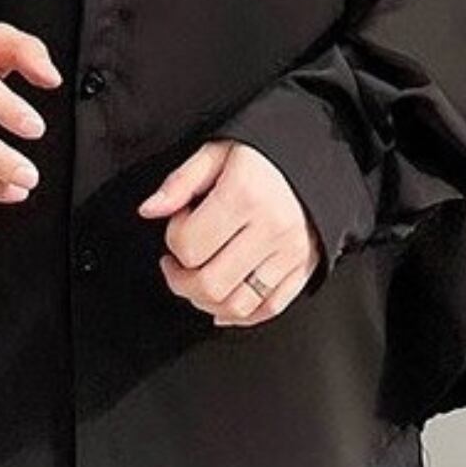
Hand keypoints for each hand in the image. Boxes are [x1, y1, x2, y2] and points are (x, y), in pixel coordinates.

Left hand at [136, 140, 323, 327]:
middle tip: (177, 262)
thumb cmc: (264, 156)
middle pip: (209, 283)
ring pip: (236, 305)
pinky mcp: (303, 268)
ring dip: (205, 300)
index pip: (189, 245)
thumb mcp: (216, 152)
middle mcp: (270, 228)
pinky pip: (268, 309)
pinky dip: (240, 314)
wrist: (316, 159)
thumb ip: (180, 182)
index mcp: (245, 195)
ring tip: (197, 278)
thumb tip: (149, 209)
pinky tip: (223, 300)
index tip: (180, 221)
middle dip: (180, 279)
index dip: (173, 236)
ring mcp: (289, 253)